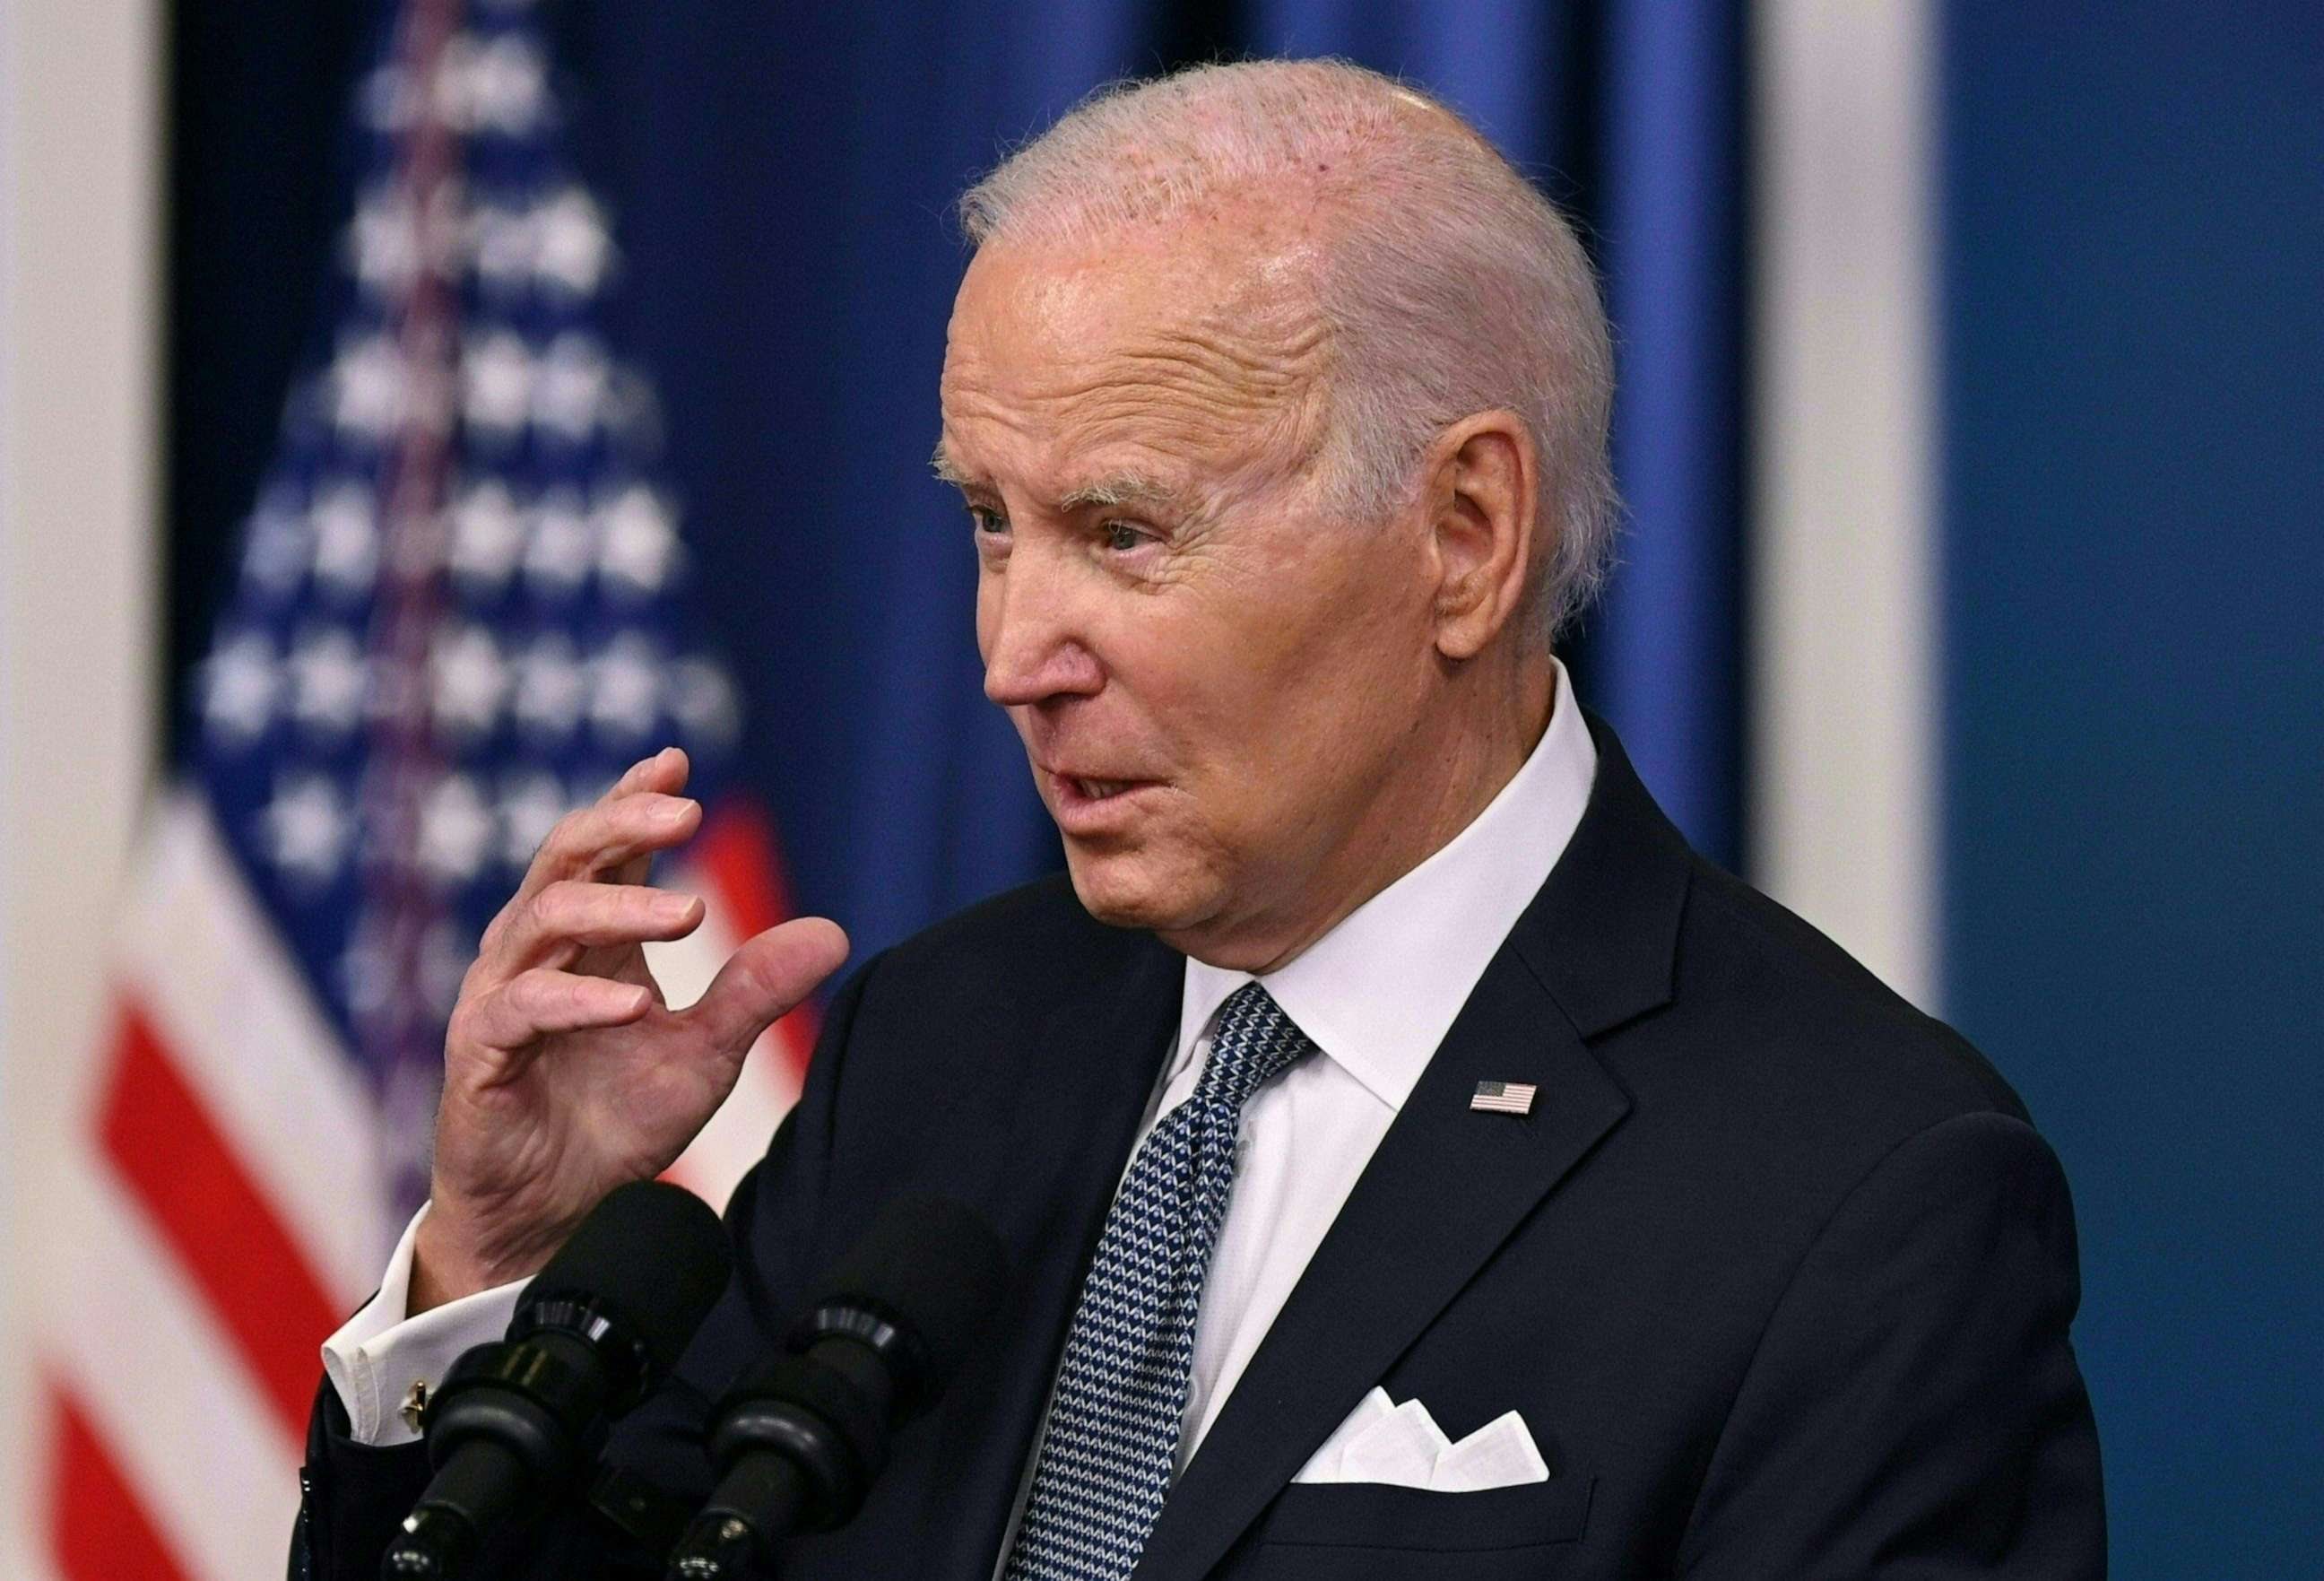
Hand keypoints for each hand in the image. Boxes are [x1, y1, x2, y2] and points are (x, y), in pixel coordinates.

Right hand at [410, 747, 848, 1312]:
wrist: (555, 1216)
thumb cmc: (615, 1122)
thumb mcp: (706, 1054)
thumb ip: (756, 992)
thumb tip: (834, 932)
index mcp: (587, 939)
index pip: (604, 850)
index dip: (631, 803)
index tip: (675, 763)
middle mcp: (535, 953)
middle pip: (564, 860)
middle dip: (621, 827)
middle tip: (684, 814)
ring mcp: (500, 999)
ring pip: (541, 921)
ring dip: (616, 910)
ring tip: (690, 913)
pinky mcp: (479, 1055)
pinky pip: (520, 1010)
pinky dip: (577, 1002)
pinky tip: (633, 1005)